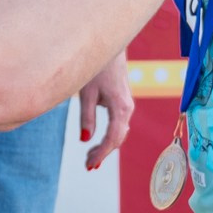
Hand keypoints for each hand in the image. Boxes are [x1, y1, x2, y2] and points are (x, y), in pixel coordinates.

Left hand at [78, 52, 134, 171]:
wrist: (110, 46)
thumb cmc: (97, 67)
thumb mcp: (87, 92)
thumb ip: (87, 116)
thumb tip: (84, 139)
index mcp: (120, 108)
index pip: (112, 138)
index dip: (101, 154)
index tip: (89, 165)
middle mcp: (127, 108)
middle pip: (118, 139)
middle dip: (103, 153)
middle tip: (88, 166)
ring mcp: (126, 105)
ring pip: (119, 133)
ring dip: (106, 146)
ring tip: (90, 158)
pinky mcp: (122, 102)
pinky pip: (118, 125)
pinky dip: (109, 136)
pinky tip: (97, 142)